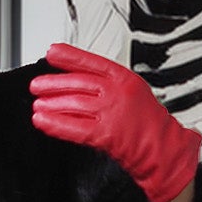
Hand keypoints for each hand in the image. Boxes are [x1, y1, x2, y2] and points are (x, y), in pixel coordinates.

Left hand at [28, 41, 200, 201]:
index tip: (52, 53)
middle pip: (79, 83)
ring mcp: (112, 112)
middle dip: (53, 83)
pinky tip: (42, 121)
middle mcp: (117, 92)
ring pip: (74, 104)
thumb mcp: (132, 92)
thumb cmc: (149, 123)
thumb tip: (79, 79)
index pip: (91, 62)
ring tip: (37, 104)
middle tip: (37, 85)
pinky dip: (55, 124)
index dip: (69, 57)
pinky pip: (74, 128)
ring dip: (51, 104)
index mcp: (125, 78)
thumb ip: (108, 84)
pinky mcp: (106, 134)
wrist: (164, 148)